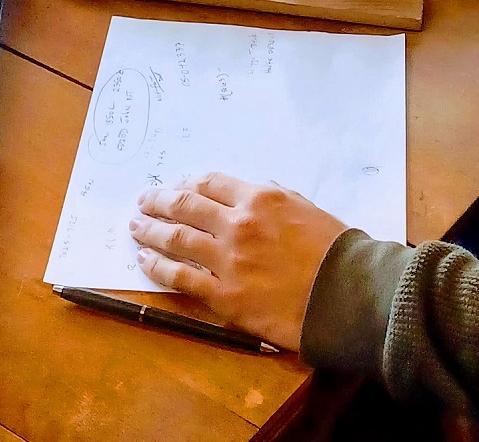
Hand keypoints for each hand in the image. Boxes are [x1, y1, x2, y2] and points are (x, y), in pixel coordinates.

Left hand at [130, 172, 346, 351]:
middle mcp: (237, 224)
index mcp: (259, 198)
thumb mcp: (306, 207)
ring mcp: (226, 260)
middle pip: (186, 206)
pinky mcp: (222, 295)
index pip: (211, 183)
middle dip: (160, 201)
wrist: (342, 293)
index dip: (189, 183)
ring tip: (136, 226)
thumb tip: (253, 193)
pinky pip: (180, 277)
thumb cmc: (333, 249)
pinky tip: (144, 261)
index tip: (176, 186)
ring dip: (151, 231)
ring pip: (176, 239)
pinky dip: (157, 267)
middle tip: (144, 201)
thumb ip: (275, 198)